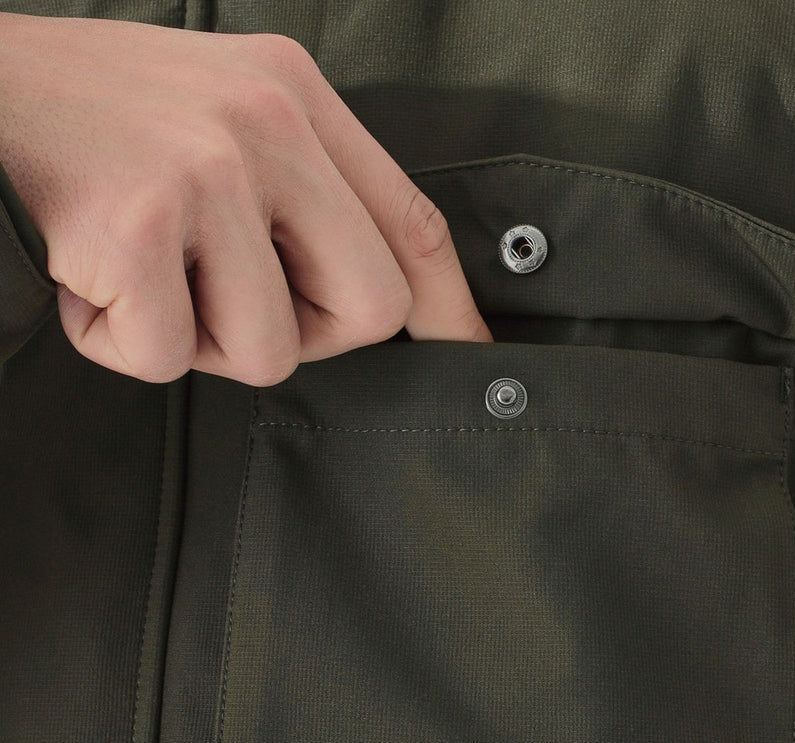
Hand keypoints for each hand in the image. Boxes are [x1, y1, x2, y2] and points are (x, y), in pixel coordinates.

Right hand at [0, 14, 492, 384]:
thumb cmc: (94, 115)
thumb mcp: (217, 110)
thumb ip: (301, 189)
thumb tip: (380, 300)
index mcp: (292, 94)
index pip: (413, 221)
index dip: (449, 307)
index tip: (468, 358)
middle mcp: (263, 125)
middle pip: (368, 310)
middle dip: (303, 334)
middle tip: (224, 297)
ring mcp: (202, 173)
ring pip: (266, 353)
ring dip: (197, 339)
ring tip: (141, 275)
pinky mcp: (135, 228)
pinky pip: (167, 358)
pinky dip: (119, 340)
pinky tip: (88, 277)